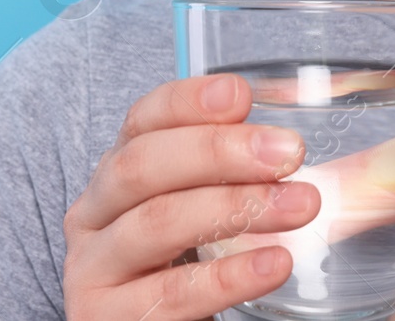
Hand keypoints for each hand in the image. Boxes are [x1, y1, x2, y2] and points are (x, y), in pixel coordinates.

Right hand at [62, 73, 318, 320]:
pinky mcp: (107, 319)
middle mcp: (94, 214)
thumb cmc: (180, 266)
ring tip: (300, 205)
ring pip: (157, 225)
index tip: (241, 95)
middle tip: (288, 153)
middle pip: (143, 166)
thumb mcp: (198, 209)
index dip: (188, 102)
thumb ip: (233, 171)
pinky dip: (230, 276)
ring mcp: (94, 269)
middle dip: (219, 151)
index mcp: (114, 174)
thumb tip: (289, 142)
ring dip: (235, 207)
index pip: (141, 121)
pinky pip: (174, 293)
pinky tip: (275, 262)